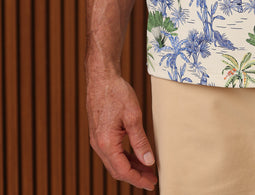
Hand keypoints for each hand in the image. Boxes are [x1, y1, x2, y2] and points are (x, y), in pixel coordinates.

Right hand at [87, 71, 156, 190]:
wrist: (101, 77)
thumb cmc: (116, 92)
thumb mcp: (133, 116)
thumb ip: (140, 141)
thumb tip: (148, 161)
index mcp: (106, 143)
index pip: (123, 171)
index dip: (138, 179)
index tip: (152, 183)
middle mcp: (98, 145)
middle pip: (117, 170)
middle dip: (135, 176)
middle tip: (152, 178)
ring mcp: (97, 139)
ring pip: (114, 162)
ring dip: (130, 167)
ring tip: (147, 167)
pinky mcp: (98, 133)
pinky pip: (111, 152)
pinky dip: (124, 157)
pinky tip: (135, 155)